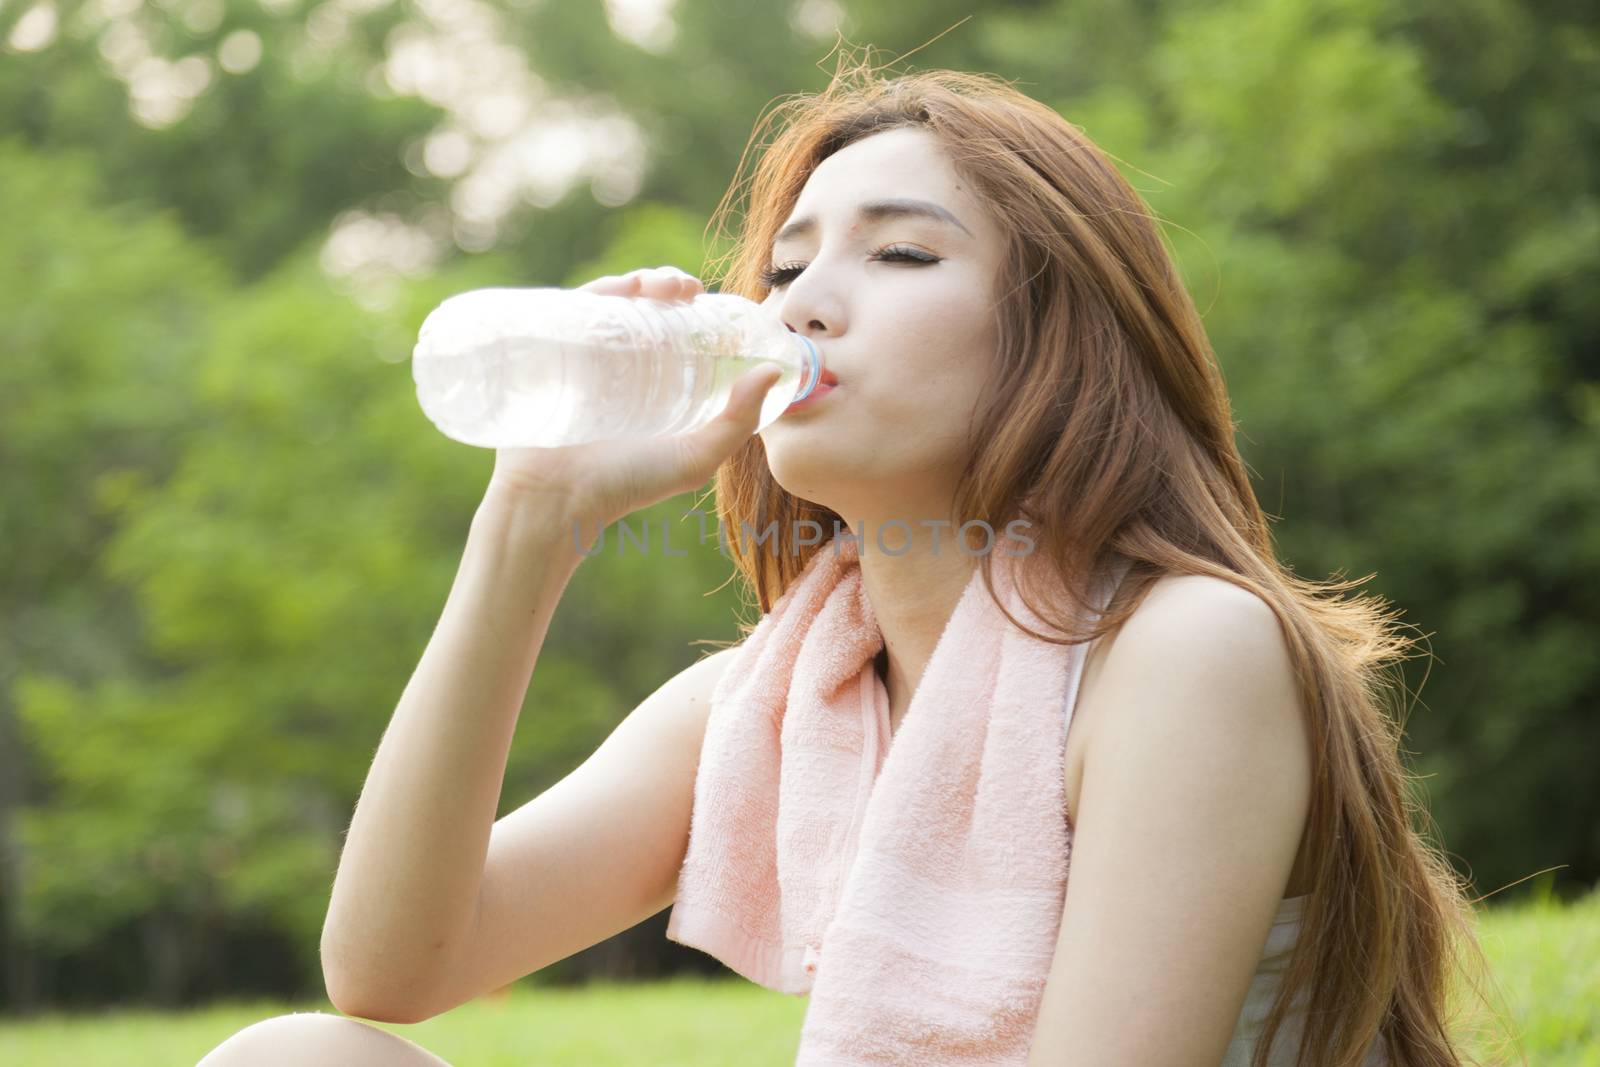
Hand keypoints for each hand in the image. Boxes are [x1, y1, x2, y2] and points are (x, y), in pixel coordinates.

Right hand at [486, 266, 784, 528]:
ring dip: (640, 280)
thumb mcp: (694, 458)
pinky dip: (601, 290)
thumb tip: (772, 371)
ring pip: (615, 303)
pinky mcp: (555, 354)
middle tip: (687, 289)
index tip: (717, 301)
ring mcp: (587, 358)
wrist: (556, 499)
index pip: (680, 332)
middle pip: (648, 310)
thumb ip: (738, 422)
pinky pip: (576, 310)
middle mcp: (622, 366)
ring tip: (660, 285)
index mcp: (657, 385)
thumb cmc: (626, 484)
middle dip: (670, 285)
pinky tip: (623, 288)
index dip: (700, 309)